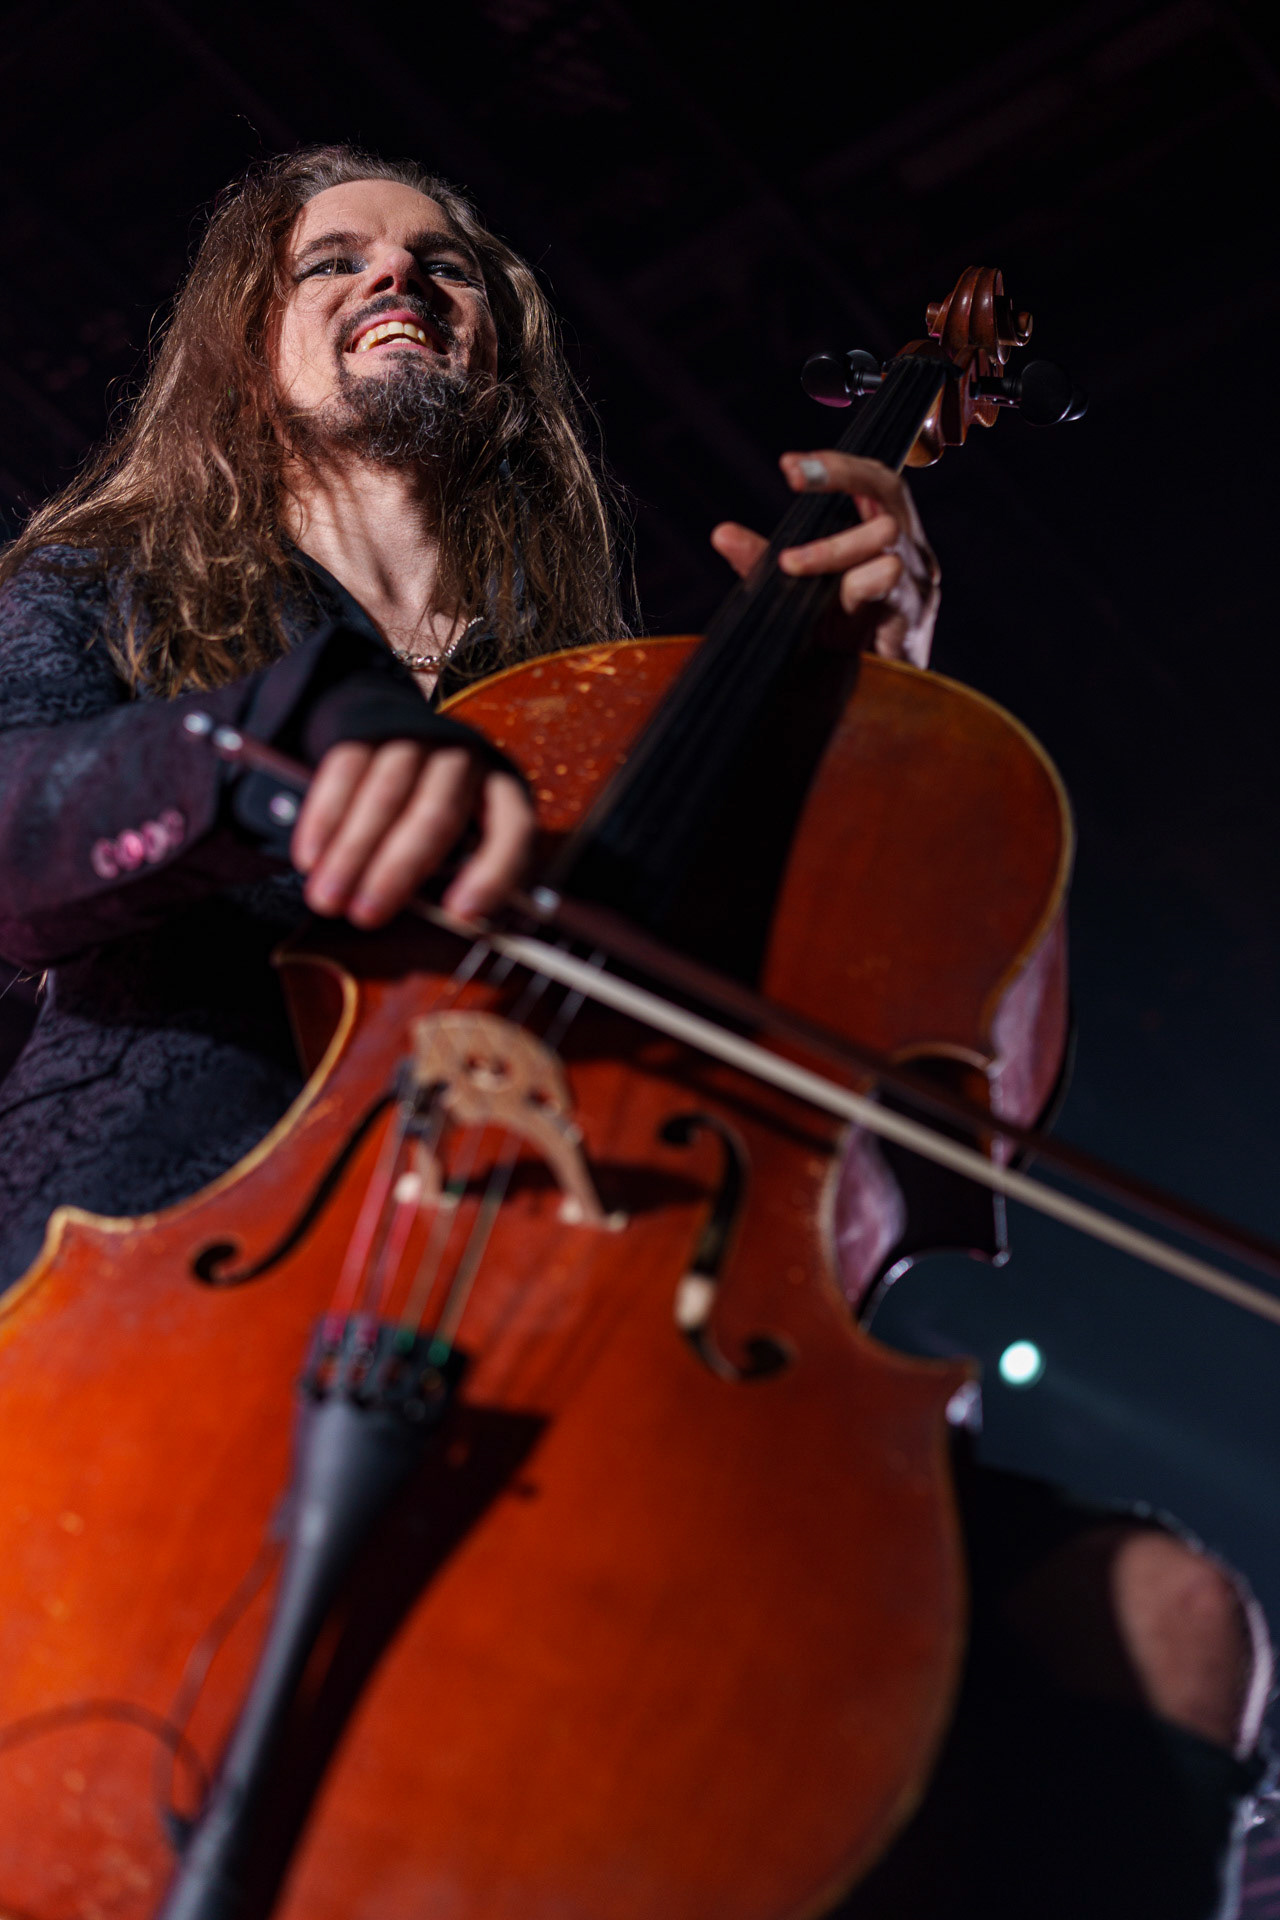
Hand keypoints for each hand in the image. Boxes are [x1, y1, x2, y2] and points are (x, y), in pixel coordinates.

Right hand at [291, 739, 533, 928]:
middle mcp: (463, 761)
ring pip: (386, 795)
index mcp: (502, 790)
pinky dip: (324, 820)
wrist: (397, 735)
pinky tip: (310, 857)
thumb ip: (458, 877)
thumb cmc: (436, 811)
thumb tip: (443, 927)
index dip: (491, 873)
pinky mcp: (364, 733)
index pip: (512, 830)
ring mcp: (413, 741)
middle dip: (397, 869)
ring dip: (352, 852)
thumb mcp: (466, 840)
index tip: (461, 914)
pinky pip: (344, 773)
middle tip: (366, 915)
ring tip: (328, 899)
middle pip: (436, 814)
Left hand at [710, 452, 940, 666]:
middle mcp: (911, 547)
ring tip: (790, 565)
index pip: (873, 479)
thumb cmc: (839, 635)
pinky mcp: (915, 614)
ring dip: (831, 546)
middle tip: (790, 477)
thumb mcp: (797, 590)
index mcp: (887, 533)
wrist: (875, 697)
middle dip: (840, 476)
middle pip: (887, 489)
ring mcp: (919, 579)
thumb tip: (721, 533)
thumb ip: (763, 562)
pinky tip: (834, 598)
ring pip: (883, 535)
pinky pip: (888, 580)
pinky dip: (854, 582)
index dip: (837, 466)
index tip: (789, 464)